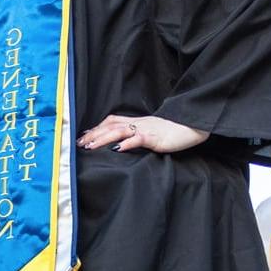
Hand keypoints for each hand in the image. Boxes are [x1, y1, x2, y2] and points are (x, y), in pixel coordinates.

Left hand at [78, 114, 205, 153]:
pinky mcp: (155, 138)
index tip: (82, 136)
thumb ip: (135, 134)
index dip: (96, 128)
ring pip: (119, 131)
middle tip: (78, 143)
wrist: (192, 126)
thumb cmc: (172, 131)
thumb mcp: (150, 131)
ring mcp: (145, 130)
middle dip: (92, 134)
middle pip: (109, 126)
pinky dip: (127, 143)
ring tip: (90, 146)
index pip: (110, 122)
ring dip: (102, 138)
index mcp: (136, 122)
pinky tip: (117, 149)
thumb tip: (120, 143)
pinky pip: (139, 138)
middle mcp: (137, 124)